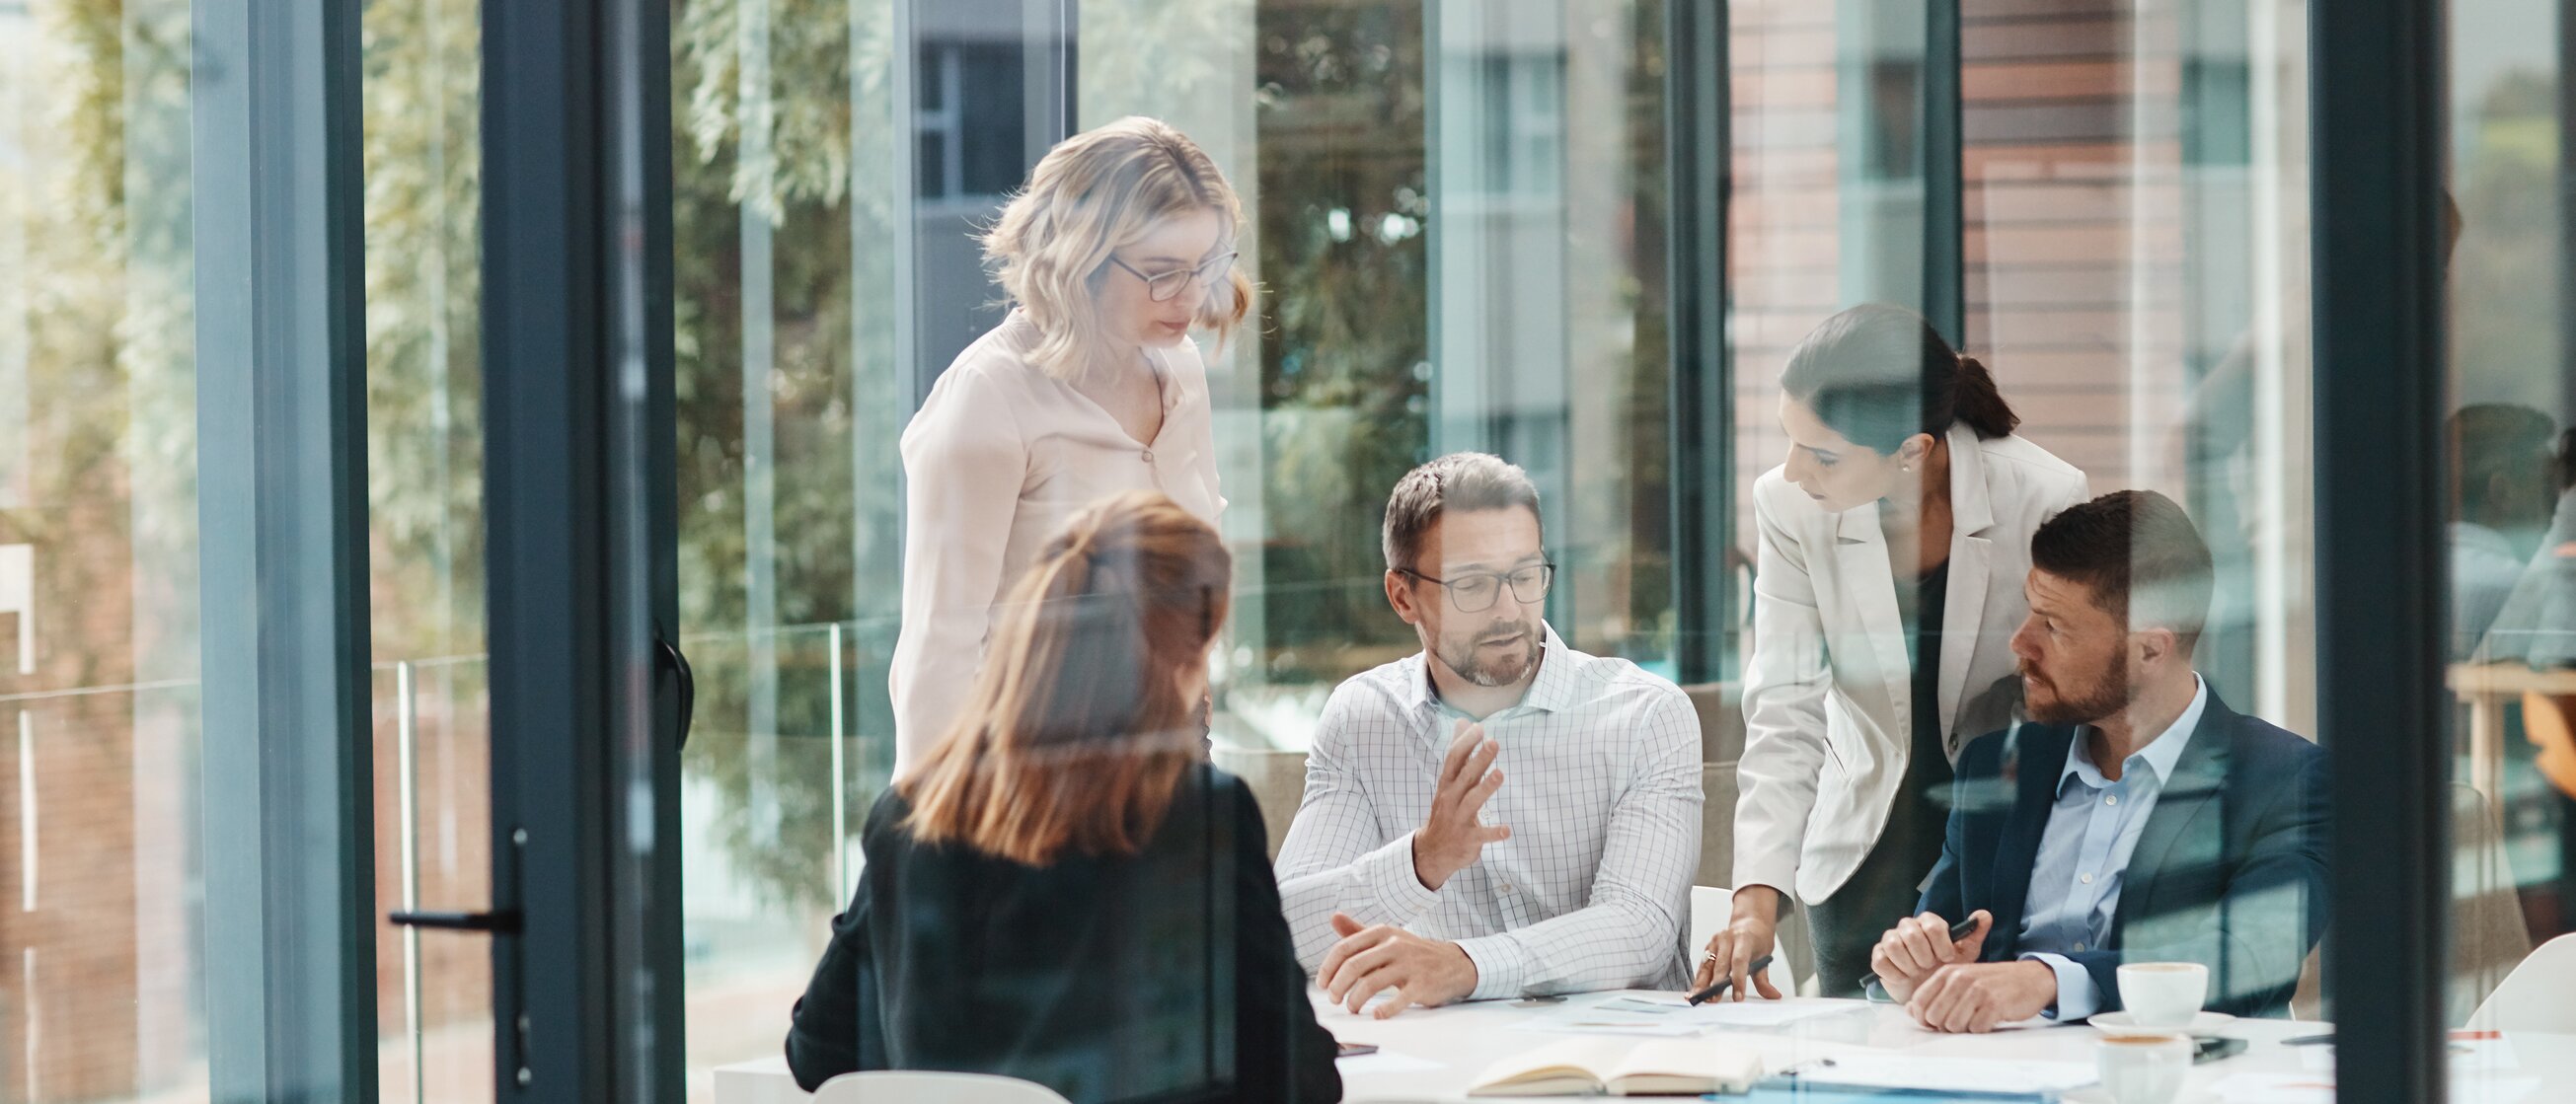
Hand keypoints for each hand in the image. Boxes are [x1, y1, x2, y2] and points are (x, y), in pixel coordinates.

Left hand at [1318, 912, 1478, 1017]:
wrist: (1453, 963)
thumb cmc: (1412, 953)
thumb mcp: (1387, 938)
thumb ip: (1358, 932)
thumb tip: (1334, 918)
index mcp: (1382, 933)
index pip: (1345, 948)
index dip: (1328, 967)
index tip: (1322, 984)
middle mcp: (1395, 945)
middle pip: (1354, 965)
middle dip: (1338, 985)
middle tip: (1333, 999)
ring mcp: (1409, 965)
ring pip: (1371, 983)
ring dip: (1355, 1000)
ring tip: (1351, 1008)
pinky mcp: (1422, 984)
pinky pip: (1399, 999)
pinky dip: (1384, 1010)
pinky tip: (1376, 1015)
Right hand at [1410, 721, 1508, 889]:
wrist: (1432, 851)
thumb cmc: (1446, 810)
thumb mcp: (1449, 781)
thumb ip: (1459, 753)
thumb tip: (1463, 721)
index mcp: (1447, 784)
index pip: (1454, 759)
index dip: (1465, 743)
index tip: (1479, 728)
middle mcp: (1451, 799)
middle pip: (1465, 777)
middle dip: (1479, 760)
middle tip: (1494, 743)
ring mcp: (1458, 819)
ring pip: (1472, 802)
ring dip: (1486, 788)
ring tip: (1500, 774)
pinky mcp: (1468, 839)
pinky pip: (1481, 835)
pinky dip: (1493, 833)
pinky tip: (1506, 830)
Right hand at [1691, 884, 1784, 1000]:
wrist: (1749, 922)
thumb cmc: (1757, 940)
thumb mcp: (1764, 956)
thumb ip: (1765, 979)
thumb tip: (1773, 995)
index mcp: (1744, 938)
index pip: (1739, 961)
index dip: (1738, 980)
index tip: (1738, 997)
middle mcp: (1727, 938)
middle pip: (1720, 964)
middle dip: (1716, 984)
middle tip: (1714, 1000)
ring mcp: (1715, 941)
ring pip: (1707, 965)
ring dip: (1702, 983)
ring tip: (1698, 997)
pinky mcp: (1708, 947)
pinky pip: (1703, 965)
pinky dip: (1699, 978)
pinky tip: (1695, 990)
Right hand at [1871, 909, 1990, 1003]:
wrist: (1932, 992)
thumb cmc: (1948, 969)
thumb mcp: (1966, 953)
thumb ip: (1974, 933)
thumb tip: (1985, 914)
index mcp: (1928, 922)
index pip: (1931, 924)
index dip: (1940, 944)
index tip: (1947, 958)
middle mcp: (1907, 927)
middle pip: (1911, 934)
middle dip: (1923, 955)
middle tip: (1930, 966)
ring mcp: (1890, 941)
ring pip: (1893, 944)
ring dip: (1908, 964)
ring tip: (1917, 973)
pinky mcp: (1879, 957)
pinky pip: (1880, 960)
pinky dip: (1894, 972)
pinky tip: (1905, 978)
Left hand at [1904, 960, 2056, 1032]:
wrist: (2030, 978)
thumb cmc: (1992, 983)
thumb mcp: (1961, 981)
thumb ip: (1934, 994)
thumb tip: (1909, 1010)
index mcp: (1947, 972)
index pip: (1919, 1002)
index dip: (1923, 1019)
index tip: (1935, 1023)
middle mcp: (1960, 979)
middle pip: (1934, 1017)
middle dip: (1944, 1026)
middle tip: (1961, 1020)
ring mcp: (1977, 990)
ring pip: (1953, 1026)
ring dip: (1964, 1028)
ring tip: (1976, 1018)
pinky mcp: (1994, 1004)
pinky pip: (1975, 1029)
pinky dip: (1981, 1029)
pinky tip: (1989, 1019)